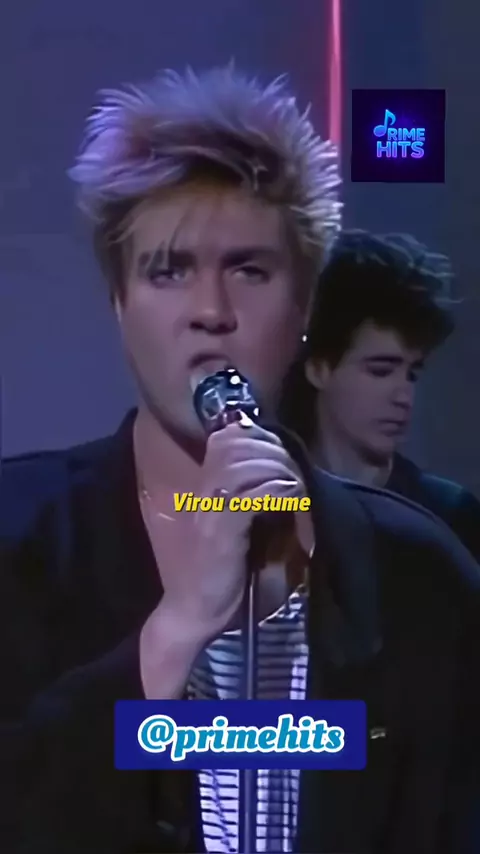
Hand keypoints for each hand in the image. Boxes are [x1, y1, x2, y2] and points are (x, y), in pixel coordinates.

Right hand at [156, 420, 307, 642]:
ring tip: (296, 489)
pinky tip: (292, 501)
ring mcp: (209, 508)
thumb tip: (289, 472)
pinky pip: (249, 496)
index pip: (229, 437)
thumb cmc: (223, 572)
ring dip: (279, 471)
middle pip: (239, 445)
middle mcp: (203, 489)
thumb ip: (254, 495)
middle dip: (275, 453)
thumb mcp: (240, 524)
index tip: (285, 457)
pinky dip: (277, 492)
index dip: (262, 438)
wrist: (197, 611)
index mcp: (207, 484)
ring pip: (244, 466)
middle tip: (296, 476)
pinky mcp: (218, 530)